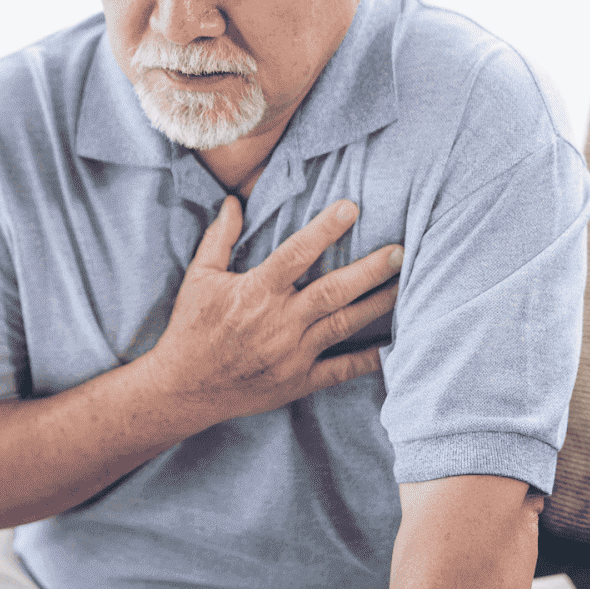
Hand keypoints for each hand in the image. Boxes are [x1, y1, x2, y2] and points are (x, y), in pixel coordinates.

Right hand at [139, 197, 400, 423]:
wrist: (185, 387)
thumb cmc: (191, 328)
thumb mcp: (199, 277)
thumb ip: (219, 238)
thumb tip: (233, 201)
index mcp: (256, 292)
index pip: (297, 253)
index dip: (326, 228)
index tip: (352, 207)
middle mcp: (279, 321)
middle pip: (333, 290)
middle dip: (370, 269)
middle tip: (400, 252)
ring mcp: (292, 353)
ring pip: (344, 324)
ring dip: (377, 304)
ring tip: (404, 286)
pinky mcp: (299, 380)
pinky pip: (341, 370)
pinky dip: (369, 359)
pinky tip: (392, 345)